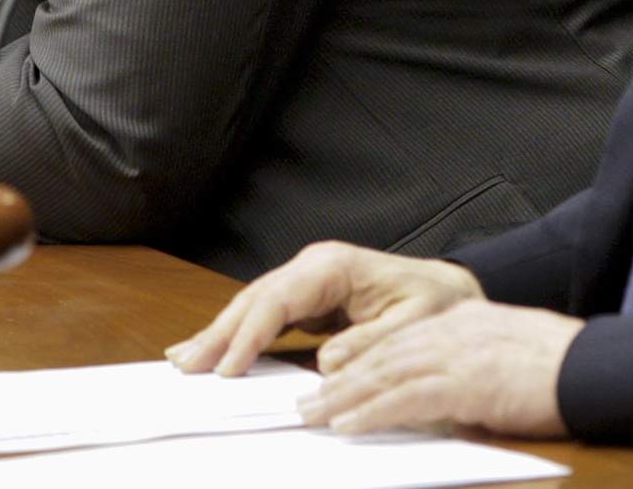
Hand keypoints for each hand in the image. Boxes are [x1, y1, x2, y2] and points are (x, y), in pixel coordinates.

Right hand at [167, 241, 483, 377]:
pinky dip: (239, 334)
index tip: (226, 367)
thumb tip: (326, 362)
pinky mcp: (308, 298)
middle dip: (218, 332)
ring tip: (185, 358)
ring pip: (253, 306)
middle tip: (185, 364)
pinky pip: (266, 316)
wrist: (447, 288)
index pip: (277, 300)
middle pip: (254, 299)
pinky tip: (217, 350)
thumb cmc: (433, 301)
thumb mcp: (412, 325)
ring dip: (220, 333)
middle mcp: (313, 267)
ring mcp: (308, 281)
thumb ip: (369, 343)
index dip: (249, 335)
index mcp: (333, 266)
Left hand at [298, 299, 582, 437]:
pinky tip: (349, 424)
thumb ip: (467, 372)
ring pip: (384, 373)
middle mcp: (452, 329)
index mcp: (461, 319)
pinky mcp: (465, 382)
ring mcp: (458, 353)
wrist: (591, 366)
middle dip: (340, 380)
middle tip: (307, 401)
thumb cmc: (557, 368)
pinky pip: (406, 398)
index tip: (332, 379)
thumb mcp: (503, 360)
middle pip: (381, 355)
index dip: (360, 361)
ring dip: (343, 397)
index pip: (398, 340)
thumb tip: (443, 406)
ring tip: (314, 416)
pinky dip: (373, 411)